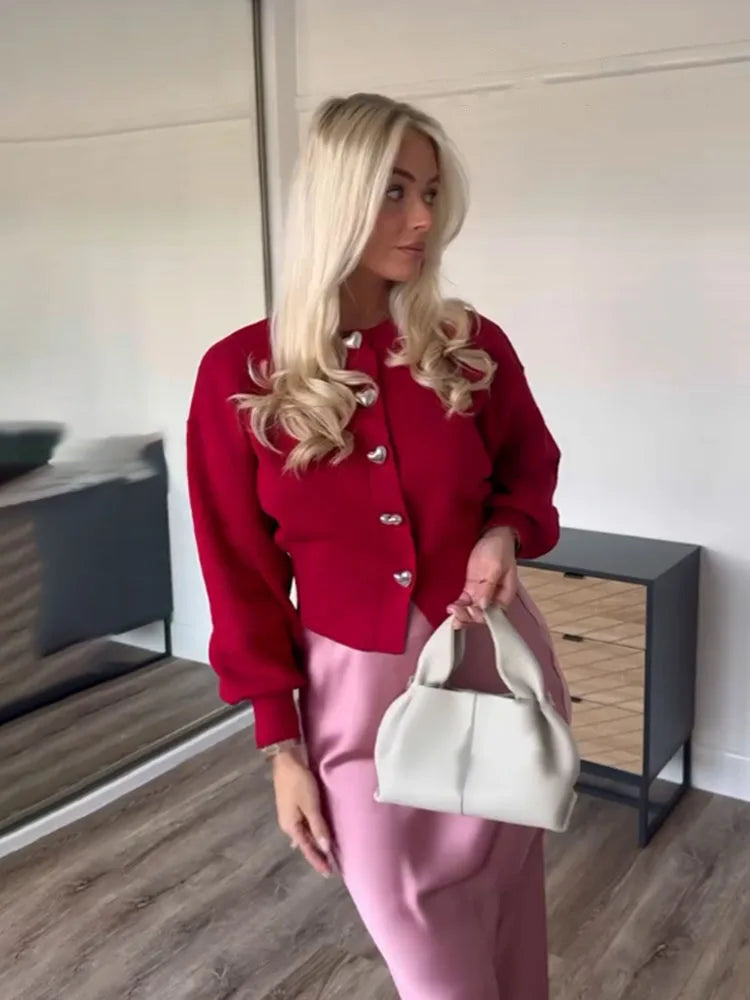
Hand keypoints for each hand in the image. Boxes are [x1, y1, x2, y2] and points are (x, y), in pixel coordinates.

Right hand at [271, 749, 333, 876]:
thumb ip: (318, 827)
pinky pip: (305, 825)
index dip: (318, 861)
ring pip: (305, 834)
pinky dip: (312, 832)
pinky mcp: (294, 806)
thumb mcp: (310, 805)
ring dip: (315, 844)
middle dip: (317, 854)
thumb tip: (325, 848)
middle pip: (305, 843)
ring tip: (326, 854)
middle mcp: (289, 824)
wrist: (286, 760)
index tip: (329, 873)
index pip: (307, 848)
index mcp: (291, 826)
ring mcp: (290, 815)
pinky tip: (315, 835)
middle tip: (331, 866)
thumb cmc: (298, 782)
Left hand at [447, 525, 518, 627]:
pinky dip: (458, 606)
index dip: (481, 616)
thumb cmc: (500, 548)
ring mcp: (481, 593)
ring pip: (471, 610)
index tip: (470, 610)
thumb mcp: (495, 565)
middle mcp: (493, 598)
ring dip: (461, 613)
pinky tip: (451, 608)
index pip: (494, 614)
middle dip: (468, 616)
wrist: (493, 533)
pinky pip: (464, 602)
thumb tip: (483, 605)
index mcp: (505, 595)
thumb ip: (489, 586)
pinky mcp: (471, 588)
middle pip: (480, 615)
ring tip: (451, 611)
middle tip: (456, 612)